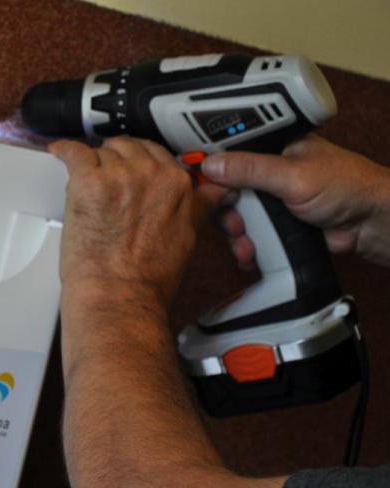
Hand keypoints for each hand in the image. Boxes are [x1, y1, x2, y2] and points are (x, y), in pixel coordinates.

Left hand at [50, 137, 225, 306]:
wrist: (118, 293)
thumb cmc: (148, 276)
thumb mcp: (187, 237)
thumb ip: (198, 205)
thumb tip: (216, 192)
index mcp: (176, 184)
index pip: (156, 153)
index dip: (140, 163)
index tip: (130, 169)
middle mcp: (149, 173)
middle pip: (128, 147)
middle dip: (117, 160)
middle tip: (107, 180)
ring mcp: (117, 175)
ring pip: (102, 152)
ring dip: (94, 165)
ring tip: (88, 186)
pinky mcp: (87, 181)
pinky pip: (74, 152)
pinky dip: (64, 151)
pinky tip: (59, 152)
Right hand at [202, 135, 389, 267]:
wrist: (370, 225)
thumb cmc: (346, 186)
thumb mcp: (292, 174)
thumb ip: (250, 169)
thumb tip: (212, 163)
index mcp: (270, 148)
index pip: (229, 155)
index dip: (211, 173)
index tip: (201, 189)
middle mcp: (267, 172)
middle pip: (226, 191)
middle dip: (226, 212)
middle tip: (234, 223)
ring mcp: (270, 200)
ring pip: (236, 217)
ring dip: (236, 234)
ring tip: (246, 245)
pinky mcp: (274, 225)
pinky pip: (250, 235)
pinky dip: (247, 247)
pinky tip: (252, 254)